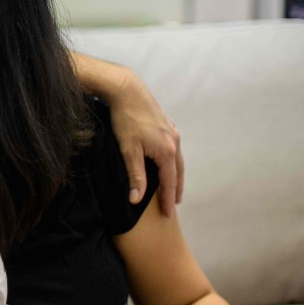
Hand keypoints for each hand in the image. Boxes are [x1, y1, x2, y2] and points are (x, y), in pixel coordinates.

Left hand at [110, 69, 183, 216]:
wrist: (127, 90)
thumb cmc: (126, 120)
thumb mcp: (128, 150)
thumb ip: (135, 176)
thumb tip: (136, 199)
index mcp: (167, 151)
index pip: (170, 182)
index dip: (168, 199)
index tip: (169, 214)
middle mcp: (174, 142)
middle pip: (178, 172)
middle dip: (176, 189)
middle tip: (174, 205)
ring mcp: (172, 132)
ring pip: (176, 159)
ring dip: (175, 175)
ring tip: (173, 187)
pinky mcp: (166, 125)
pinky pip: (173, 148)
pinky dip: (172, 161)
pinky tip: (166, 163)